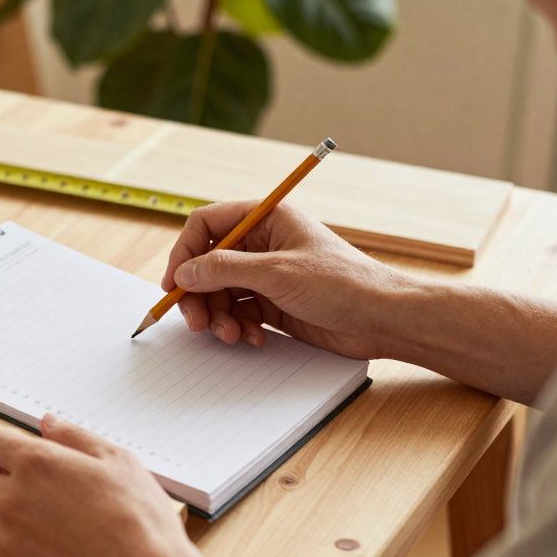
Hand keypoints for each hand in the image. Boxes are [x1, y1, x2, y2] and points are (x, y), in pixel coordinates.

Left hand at [0, 414, 211, 556]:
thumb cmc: (139, 519)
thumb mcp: (117, 461)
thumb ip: (75, 436)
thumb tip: (47, 423)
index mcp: (36, 463)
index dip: (8, 446)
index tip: (23, 455)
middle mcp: (12, 498)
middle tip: (18, 480)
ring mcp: (8, 537)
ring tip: (28, 510)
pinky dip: (6, 539)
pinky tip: (38, 540)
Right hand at [161, 201, 409, 359]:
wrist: (382, 318)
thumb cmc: (343, 283)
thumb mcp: (277, 272)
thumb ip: (225, 270)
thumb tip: (184, 272)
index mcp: (266, 218)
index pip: (208, 225)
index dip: (185, 253)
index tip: (174, 284)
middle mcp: (263, 243)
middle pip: (208, 264)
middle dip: (199, 294)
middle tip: (197, 322)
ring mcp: (267, 274)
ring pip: (220, 292)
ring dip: (219, 316)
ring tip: (232, 334)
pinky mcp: (274, 303)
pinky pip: (239, 312)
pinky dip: (238, 327)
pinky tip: (254, 338)